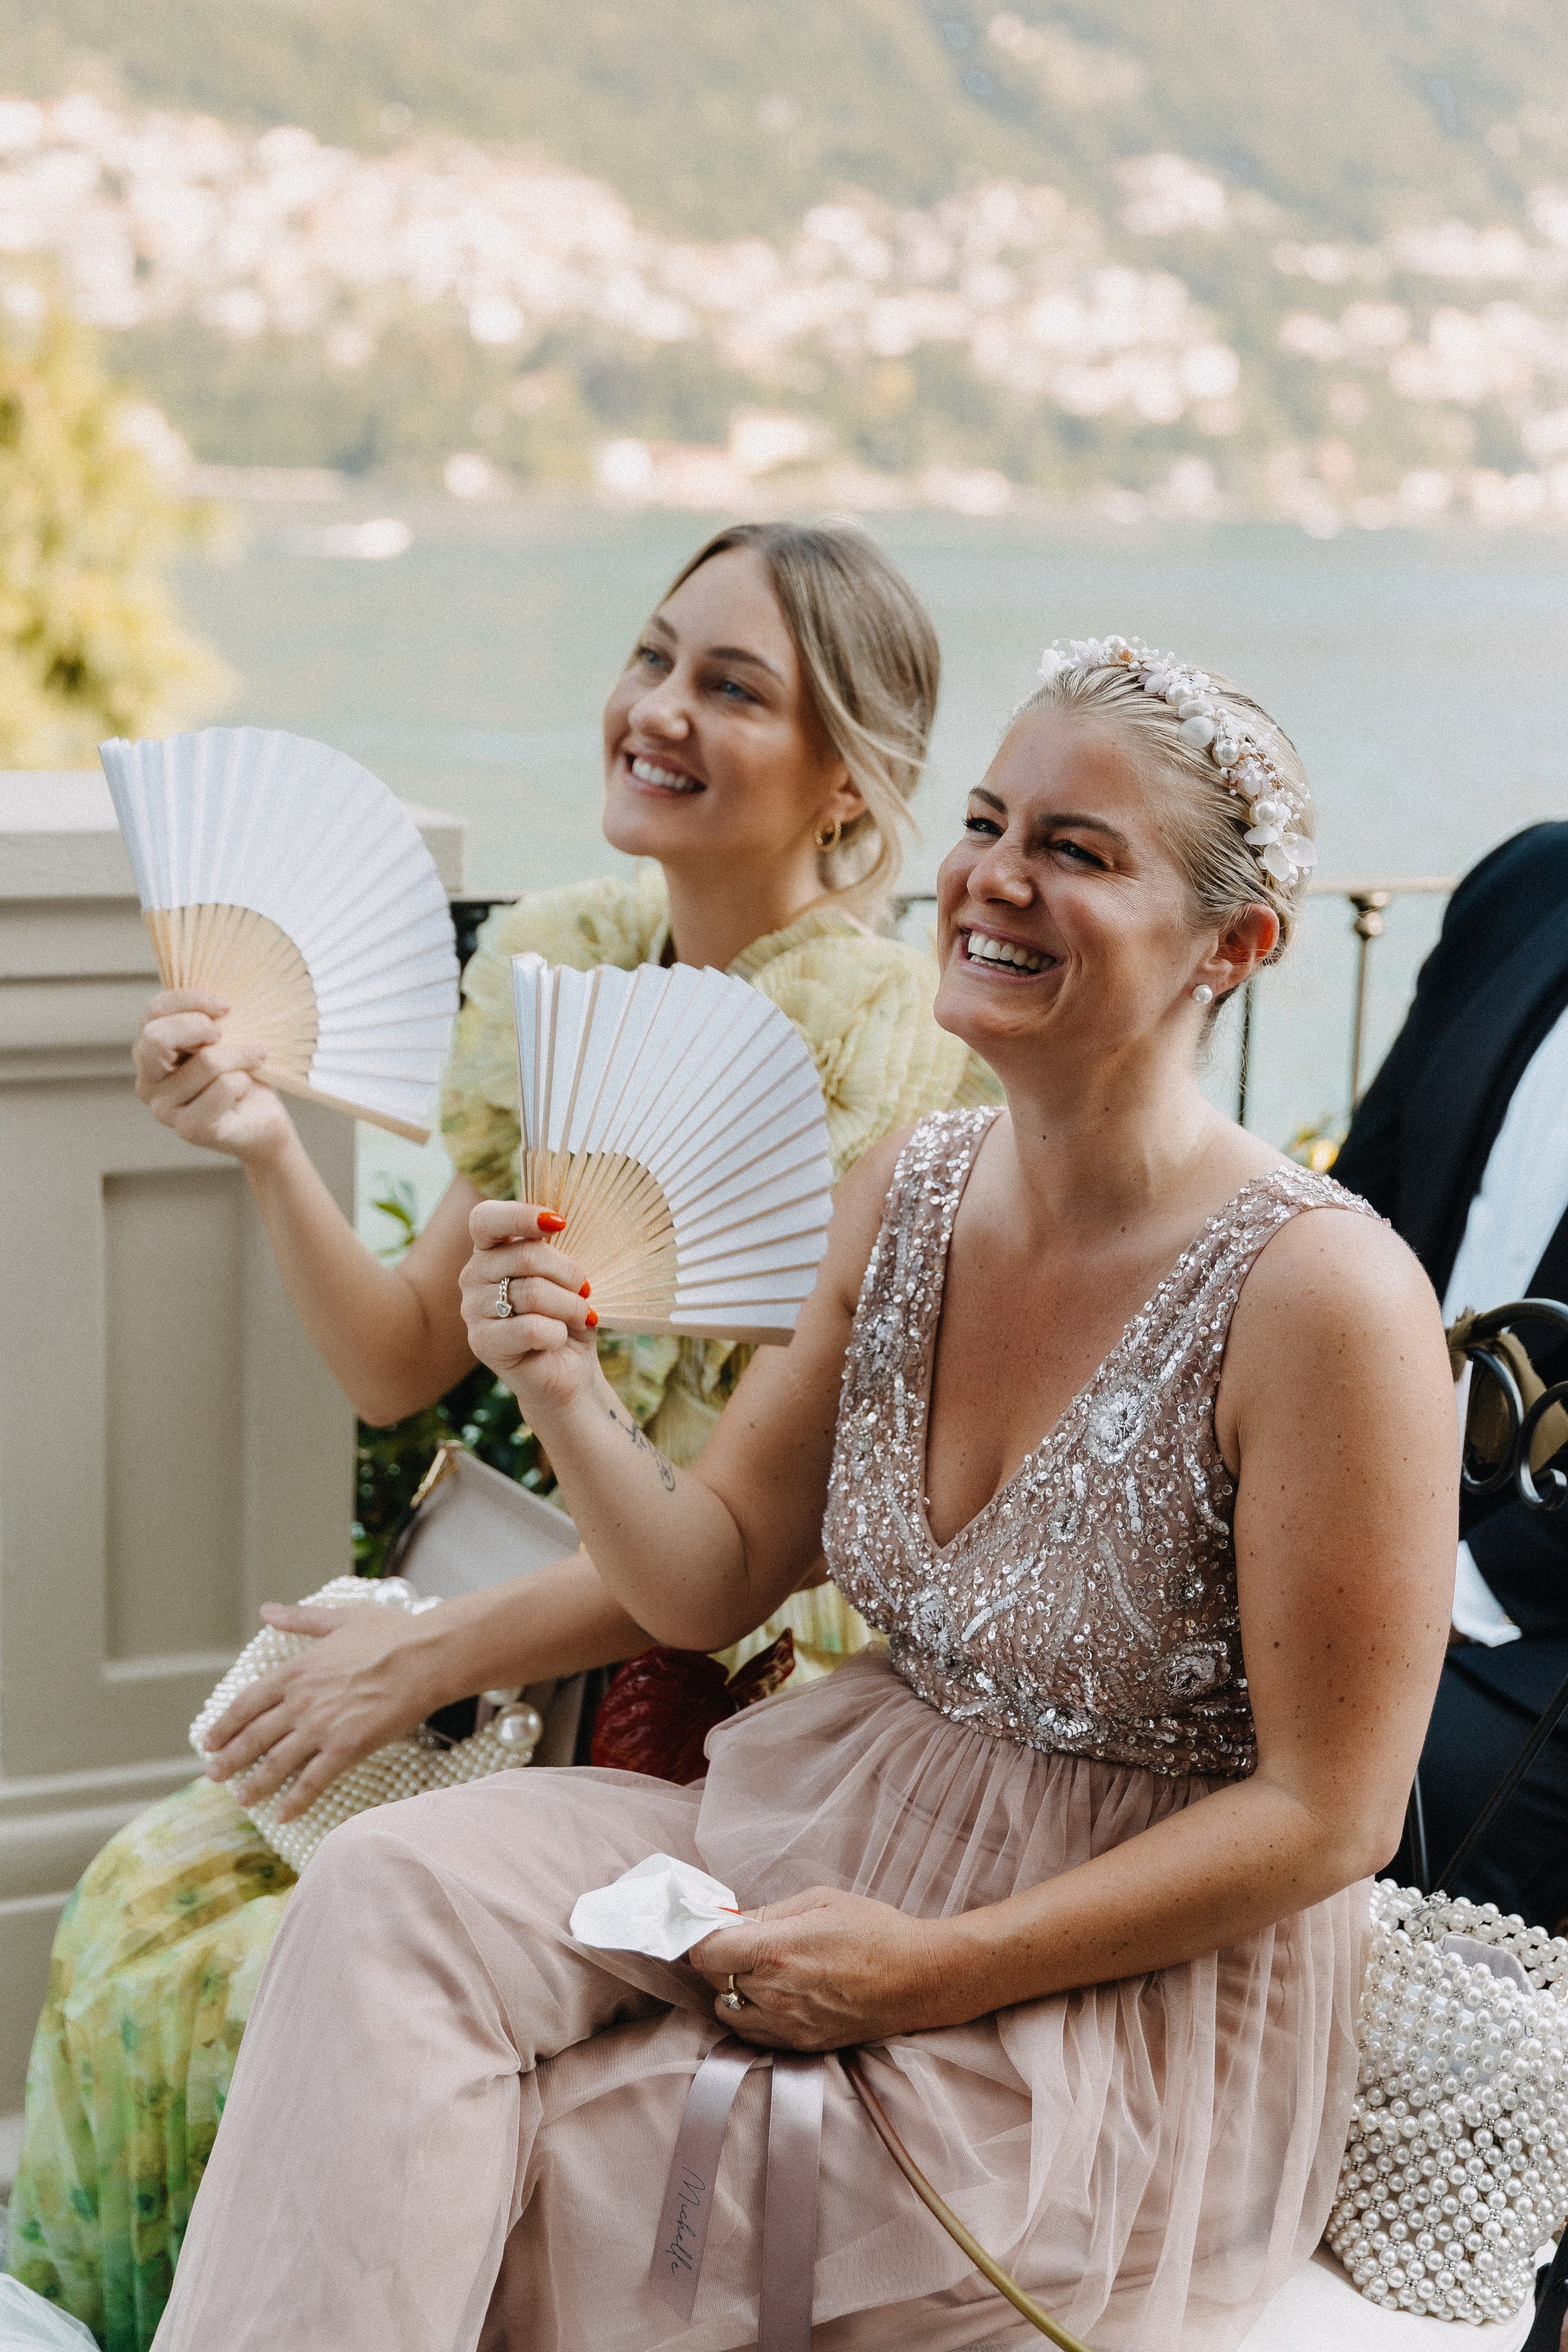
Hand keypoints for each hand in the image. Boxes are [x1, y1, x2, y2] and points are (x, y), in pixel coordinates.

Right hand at [134, 988, 291, 1162]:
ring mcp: (164, 1109)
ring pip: (205, 1061)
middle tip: (228, 1035)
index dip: (192, 999)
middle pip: (158, 1037)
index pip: (156, 1011)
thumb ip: (205, 1018)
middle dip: (202, 1027)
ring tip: (254, 1061)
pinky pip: (225, 1086)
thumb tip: (216, 1001)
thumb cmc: (240, 1071)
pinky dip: (245, 1081)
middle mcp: (147, 1082)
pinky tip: (246, 1090)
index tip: (226, 1006)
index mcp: (148, 1051)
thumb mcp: (222, 1038)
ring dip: (241, 1055)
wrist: (261, 1119)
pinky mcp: (189, 1129)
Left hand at [201, 1600, 440, 1821]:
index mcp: (296, 1672)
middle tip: (213, 1775)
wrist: (426, 1656)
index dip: (225, 1725)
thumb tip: (268, 1610)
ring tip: (243, 1798)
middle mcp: (300, 1702)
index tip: (210, 1740)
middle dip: (230, 1759)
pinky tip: (283, 1814)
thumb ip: (299, 1619)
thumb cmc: (389, 1635)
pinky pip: (313, 1781)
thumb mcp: (338, 1620)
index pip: (247, 1703)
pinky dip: (295, 1800)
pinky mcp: (346, 1748)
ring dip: (256, 1784)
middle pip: (254, 1737)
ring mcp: (321, 1727)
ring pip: (277, 1763)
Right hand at [461, 1200, 598, 1417]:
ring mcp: (472, 1310)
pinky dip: (558, 1334)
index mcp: (490, 1250)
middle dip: (569, 1274)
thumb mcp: (566, 1276)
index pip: (486, 1218)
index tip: (559, 1223)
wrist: (568, 1370)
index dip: (521, 1215)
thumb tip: (555, 1222)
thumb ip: (554, 1250)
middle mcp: (473, 1276)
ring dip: (569, 1307)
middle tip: (584, 1292)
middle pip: (525, 1256)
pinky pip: (531, 1328)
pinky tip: (557, 1340)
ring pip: (532, 1293)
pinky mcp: (482, 1343)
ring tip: (578, 1318)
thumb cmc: (567, 1316)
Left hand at [691, 1887, 953, 2049]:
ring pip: (726, 2009)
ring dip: (731, 1988)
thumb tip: (728, 1920)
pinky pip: (750, 2033)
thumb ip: (767, 1913)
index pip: (704, 1952)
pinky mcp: (800, 2046)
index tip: (707, 1924)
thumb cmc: (874, 1930)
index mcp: (777, 1952)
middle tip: (740, 1939)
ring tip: (759, 1968)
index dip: (699, 1935)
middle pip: (713, 1979)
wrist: (920, 1978)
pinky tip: (773, 1993)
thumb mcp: (819, 1902)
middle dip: (719, 1957)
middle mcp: (776, 1994)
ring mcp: (787, 2026)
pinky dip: (749, 2013)